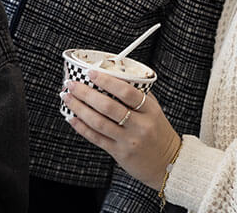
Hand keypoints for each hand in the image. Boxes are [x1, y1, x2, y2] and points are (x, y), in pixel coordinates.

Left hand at [62, 70, 181, 188]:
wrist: (168, 163)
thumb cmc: (158, 132)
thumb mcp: (154, 110)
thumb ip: (138, 94)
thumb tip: (114, 76)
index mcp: (149, 110)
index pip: (127, 92)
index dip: (107, 81)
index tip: (91, 73)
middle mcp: (140, 125)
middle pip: (108, 106)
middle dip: (85, 93)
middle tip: (72, 85)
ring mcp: (128, 140)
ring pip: (98, 122)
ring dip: (79, 108)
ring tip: (68, 98)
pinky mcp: (119, 153)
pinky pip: (96, 138)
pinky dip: (82, 127)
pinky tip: (72, 118)